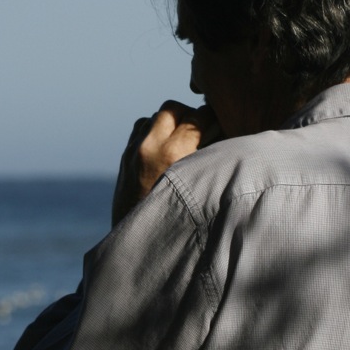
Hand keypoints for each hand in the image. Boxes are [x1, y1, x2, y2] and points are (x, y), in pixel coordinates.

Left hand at [111, 102, 219, 225]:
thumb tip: (225, 133)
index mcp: (174, 154)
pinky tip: (164, 148)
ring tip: (182, 140)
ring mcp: (133, 150)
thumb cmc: (180, 217)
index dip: (213, 117)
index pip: (198, 116)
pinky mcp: (124, 157)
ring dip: (170, 123)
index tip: (221, 123)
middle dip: (189, 115)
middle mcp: (149, 147)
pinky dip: (154, 132)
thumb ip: (213, 158)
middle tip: (200, 130)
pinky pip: (140, 128)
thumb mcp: (202, 186)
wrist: (140, 242)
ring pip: (154, 116)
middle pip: (173, 108)